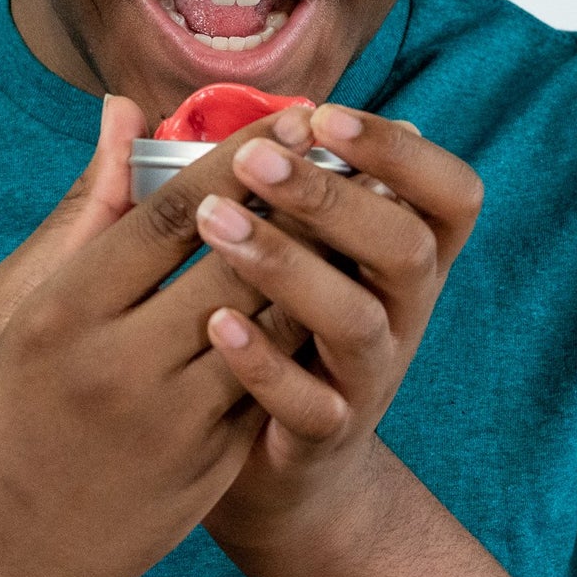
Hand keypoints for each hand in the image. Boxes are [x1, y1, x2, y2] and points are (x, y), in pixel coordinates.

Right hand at [0, 96, 311, 576]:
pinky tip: (337, 284)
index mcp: (63, 311)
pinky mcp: (209, 467)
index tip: (289, 115)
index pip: (169, 214)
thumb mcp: (11, 300)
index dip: (237, 158)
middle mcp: (119, 365)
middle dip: (296, 200)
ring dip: (316, 261)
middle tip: (346, 149)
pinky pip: (275, 381)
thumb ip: (83, 207)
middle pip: (236, 264)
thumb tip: (124, 110)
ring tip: (357, 208)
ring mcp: (171, 423)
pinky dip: (306, 329)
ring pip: (270, 323)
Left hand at [194, 104, 483, 565]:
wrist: (273, 467)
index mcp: (399, 253)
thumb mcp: (263, 247)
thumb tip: (127, 109)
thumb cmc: (265, 325)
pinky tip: (213, 323)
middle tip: (253, 160)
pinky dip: (265, 363)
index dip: (399, 152)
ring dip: (290, 265)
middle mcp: (401, 312)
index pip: (449, 193)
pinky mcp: (326, 436)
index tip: (321, 116)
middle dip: (333, 196)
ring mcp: (368, 377)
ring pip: (359, 320)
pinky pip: (311, 404)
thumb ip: (209, 185)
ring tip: (216, 224)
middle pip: (407, 246)